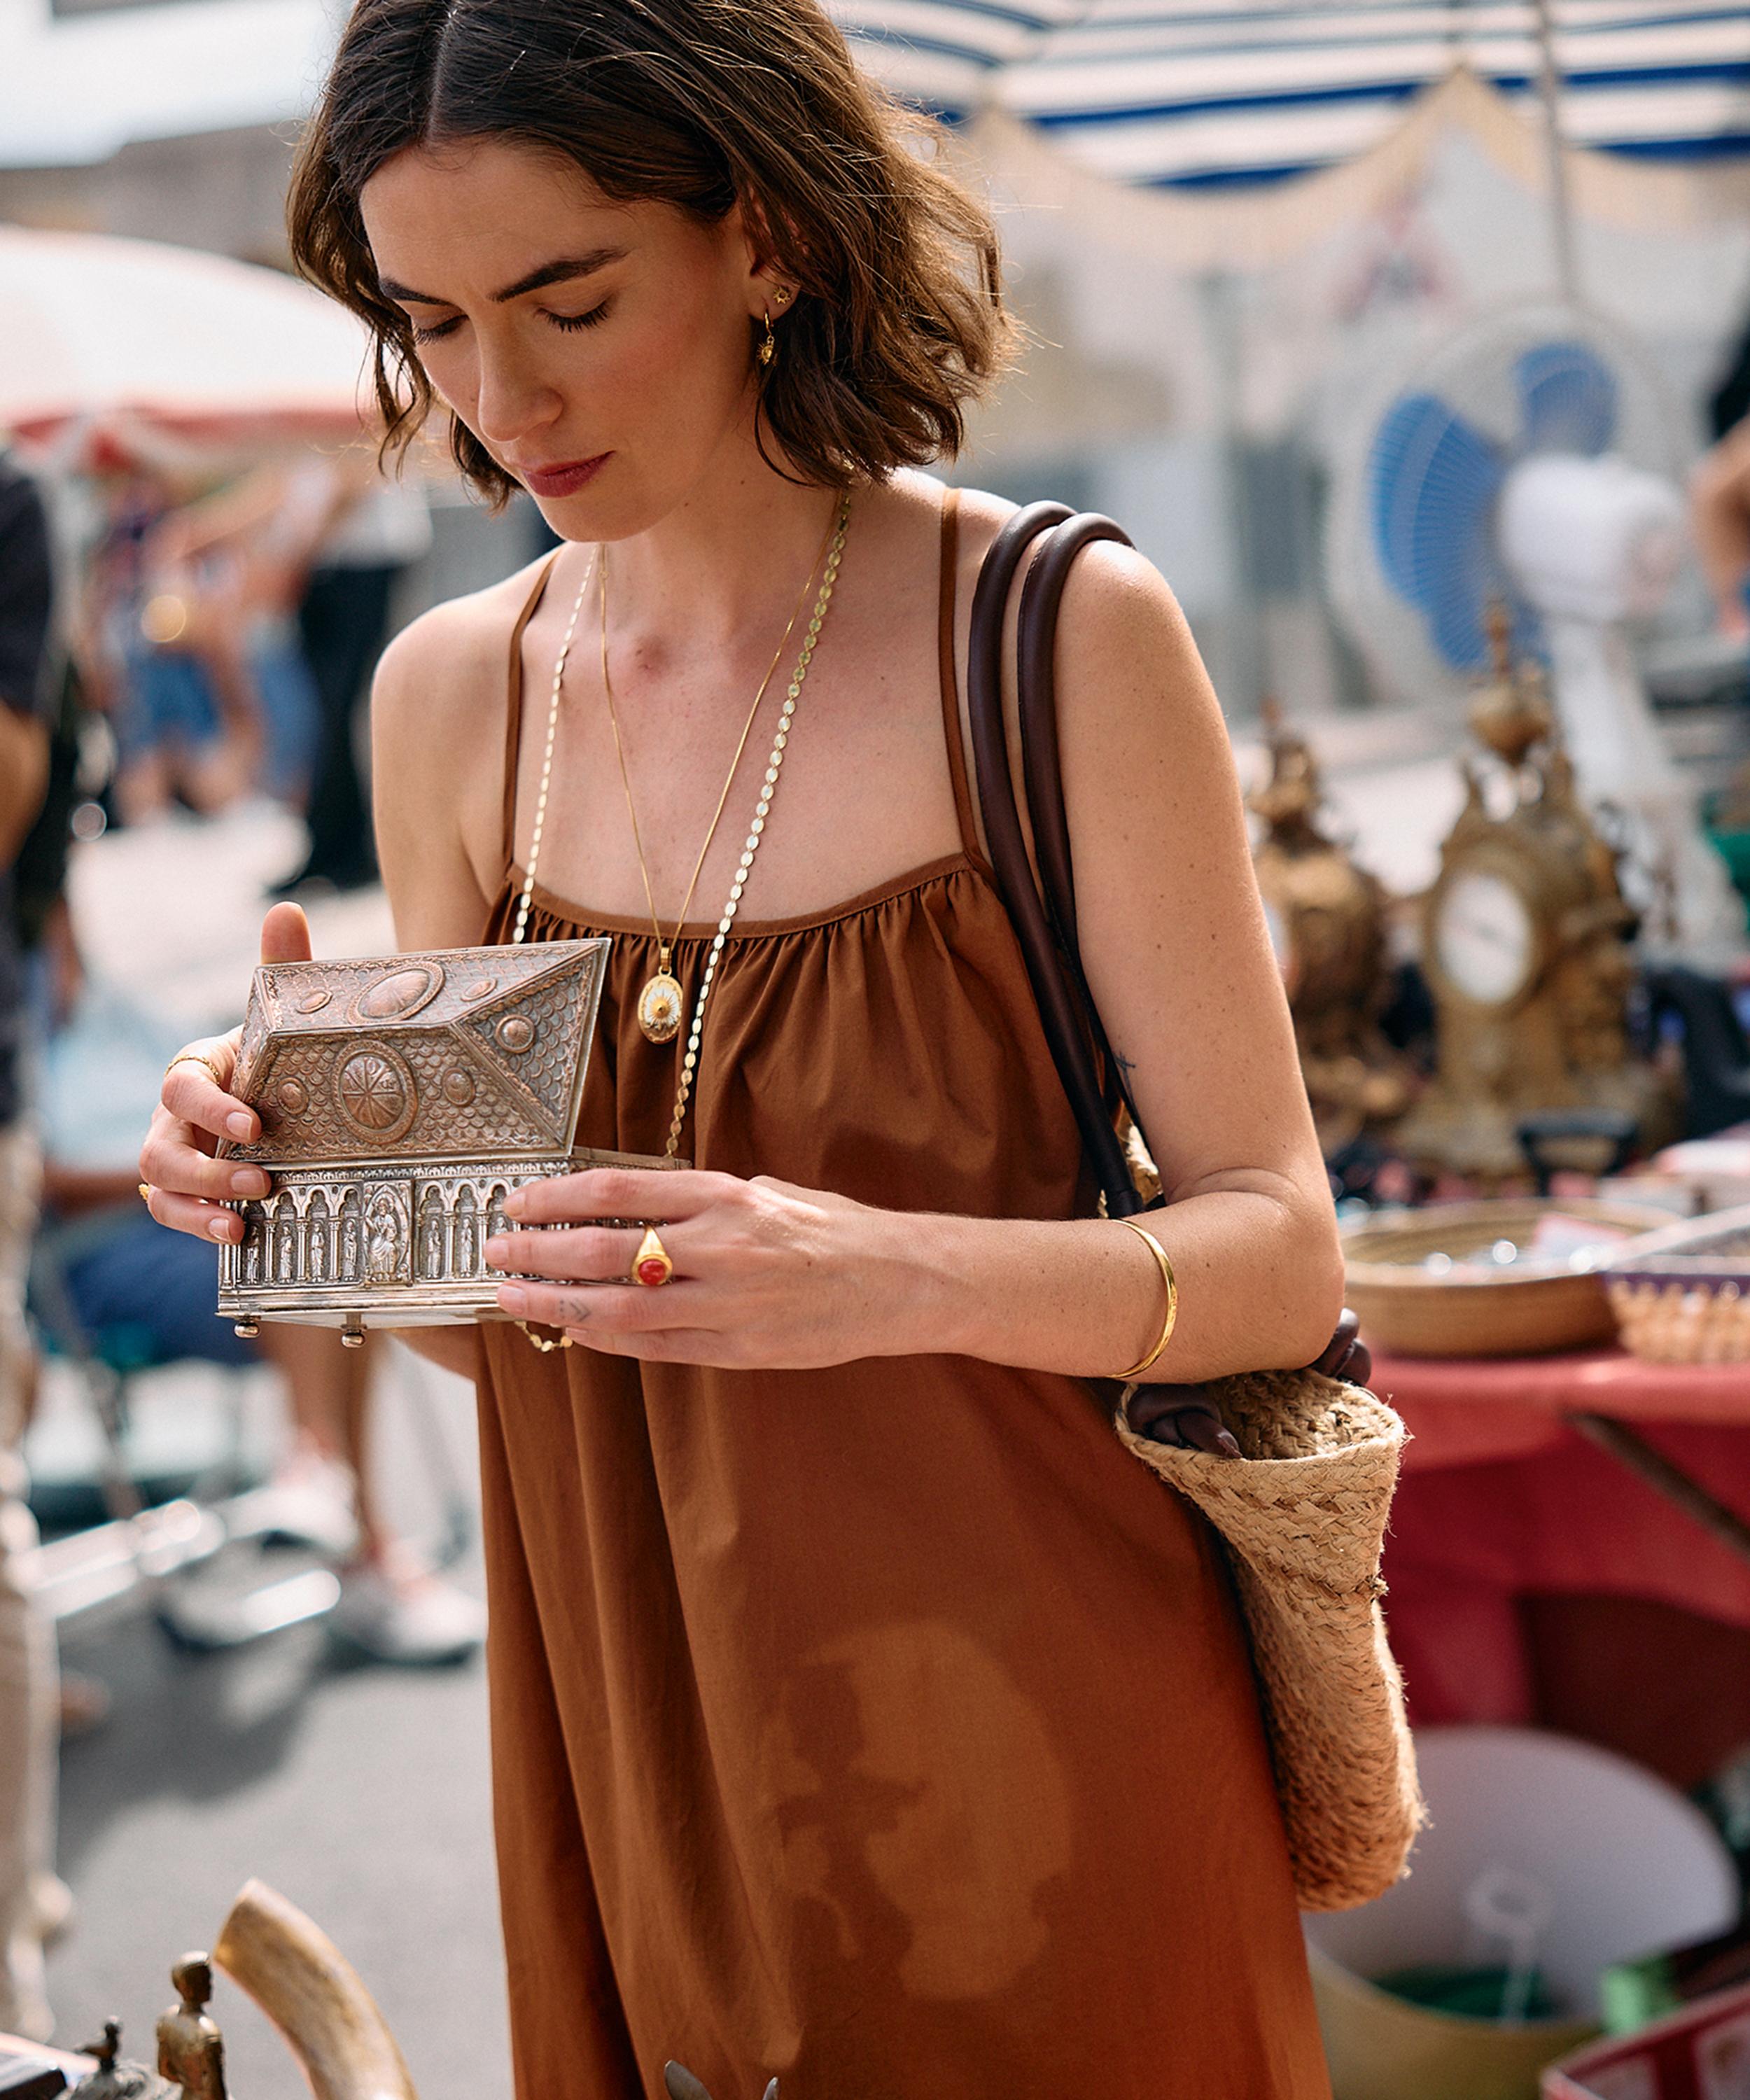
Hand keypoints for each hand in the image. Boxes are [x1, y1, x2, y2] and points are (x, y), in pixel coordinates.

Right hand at [137, 903, 308, 1244]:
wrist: (290, 1095)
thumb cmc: (278, 1053)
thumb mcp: (282, 1017)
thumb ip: (281, 967)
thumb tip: (285, 910)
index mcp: (199, 1069)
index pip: (184, 1085)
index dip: (211, 1107)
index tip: (255, 1123)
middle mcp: (177, 1116)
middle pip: (162, 1146)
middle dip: (206, 1168)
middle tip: (262, 1180)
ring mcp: (179, 1154)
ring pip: (160, 1184)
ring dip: (199, 1204)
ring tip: (243, 1220)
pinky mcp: (190, 1189)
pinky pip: (172, 1212)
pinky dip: (198, 1226)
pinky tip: (238, 1236)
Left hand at [484, 1166, 911, 1368]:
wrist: (902, 1281)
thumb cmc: (836, 1230)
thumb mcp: (769, 1191)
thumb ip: (705, 1200)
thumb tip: (640, 1204)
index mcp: (726, 1196)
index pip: (619, 1191)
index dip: (557, 1198)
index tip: (518, 1202)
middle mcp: (721, 1246)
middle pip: (606, 1251)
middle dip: (541, 1252)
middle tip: (497, 1251)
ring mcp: (729, 1303)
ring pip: (621, 1308)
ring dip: (559, 1303)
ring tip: (516, 1296)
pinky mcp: (740, 1349)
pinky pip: (657, 1347)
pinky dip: (608, 1339)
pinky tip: (574, 1330)